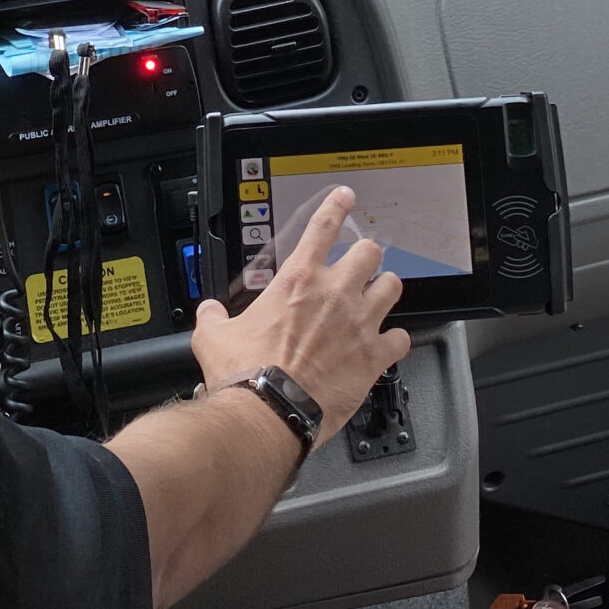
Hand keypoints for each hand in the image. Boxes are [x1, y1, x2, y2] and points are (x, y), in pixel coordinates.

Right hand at [191, 185, 410, 446]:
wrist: (268, 411)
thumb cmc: (244, 373)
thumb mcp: (213, 337)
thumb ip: (214, 317)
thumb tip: (208, 312)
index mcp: (297, 281)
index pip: (323, 227)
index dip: (337, 206)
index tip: (346, 197)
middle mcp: (334, 295)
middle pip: (369, 252)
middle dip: (366, 256)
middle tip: (360, 265)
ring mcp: (359, 323)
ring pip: (391, 287)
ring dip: (385, 290)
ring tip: (379, 296)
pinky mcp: (373, 356)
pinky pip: (400, 338)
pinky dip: (395, 341)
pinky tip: (388, 344)